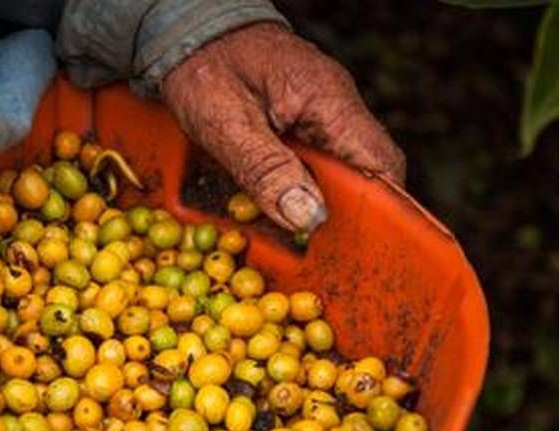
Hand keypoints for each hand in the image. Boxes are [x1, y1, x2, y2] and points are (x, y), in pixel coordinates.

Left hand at [162, 22, 404, 232]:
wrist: (189, 34)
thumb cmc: (204, 68)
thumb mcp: (224, 123)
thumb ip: (264, 168)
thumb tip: (309, 217)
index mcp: (329, 100)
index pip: (379, 163)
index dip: (380, 210)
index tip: (363, 249)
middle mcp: (336, 106)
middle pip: (365, 174)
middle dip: (347, 217)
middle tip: (325, 257)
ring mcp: (322, 115)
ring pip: (339, 173)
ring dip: (321, 207)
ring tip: (302, 243)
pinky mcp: (303, 124)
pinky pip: (316, 165)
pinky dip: (302, 192)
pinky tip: (282, 212)